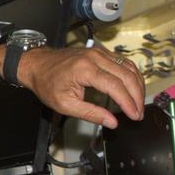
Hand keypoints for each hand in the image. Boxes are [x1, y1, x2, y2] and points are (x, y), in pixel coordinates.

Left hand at [16, 45, 145, 128]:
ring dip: (137, 85)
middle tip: (138, 113)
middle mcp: (95, 57)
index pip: (115, 86)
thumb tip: (111, 122)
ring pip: (128, 67)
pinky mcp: (100, 52)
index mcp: (85, 69)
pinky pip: (123, 62)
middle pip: (126, 75)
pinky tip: (133, 88)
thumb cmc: (46, 83)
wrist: (36, 65)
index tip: (134, 115)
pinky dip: (131, 76)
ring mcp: (99, 52)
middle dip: (136, 96)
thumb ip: (90, 114)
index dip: (128, 102)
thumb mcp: (64, 104)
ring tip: (138, 103)